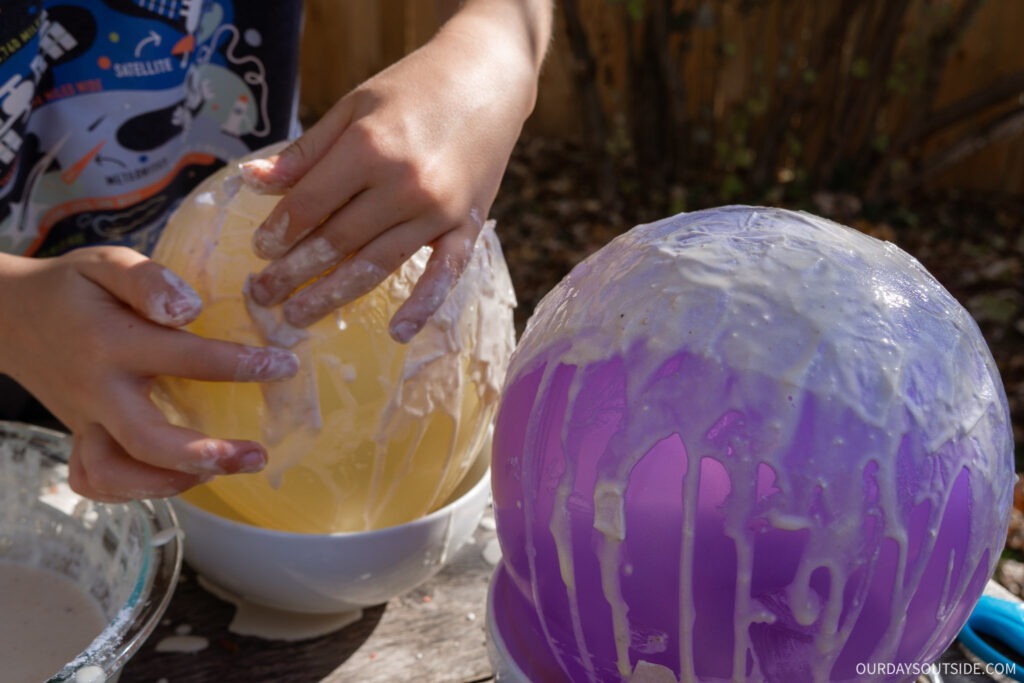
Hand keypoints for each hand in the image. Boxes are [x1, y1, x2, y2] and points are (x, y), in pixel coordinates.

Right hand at [0, 247, 298, 501]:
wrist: (7, 316)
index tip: (285, 365)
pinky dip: (134, 490)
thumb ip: (148, 280)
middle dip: (207, 455)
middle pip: (148, 441)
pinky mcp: (80, 437)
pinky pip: (97, 480)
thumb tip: (191, 309)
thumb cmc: (71, 288)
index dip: (242, 365)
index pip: (186, 359)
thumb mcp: (105, 262)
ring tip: (220, 470)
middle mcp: (98, 391)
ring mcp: (85, 421)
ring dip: (171, 483)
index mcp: (111, 342)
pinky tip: (176, 478)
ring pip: (117, 475)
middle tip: (256, 454)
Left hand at [242, 0, 550, 341]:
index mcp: (369, 147)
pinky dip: (423, 306)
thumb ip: (306, 151)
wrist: (488, 77)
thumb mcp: (353, 106)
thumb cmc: (414, 88)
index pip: (310, 204)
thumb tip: (253, 182)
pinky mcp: (468, 225)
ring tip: (297, 315)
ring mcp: (438, 210)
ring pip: (376, 264)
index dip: (279, 231)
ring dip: (332, 294)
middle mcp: (403, 184)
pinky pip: (444, 274)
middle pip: (336, 241)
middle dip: (293, 271)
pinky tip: (398, 333)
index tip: (258, 250)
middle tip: (262, 295)